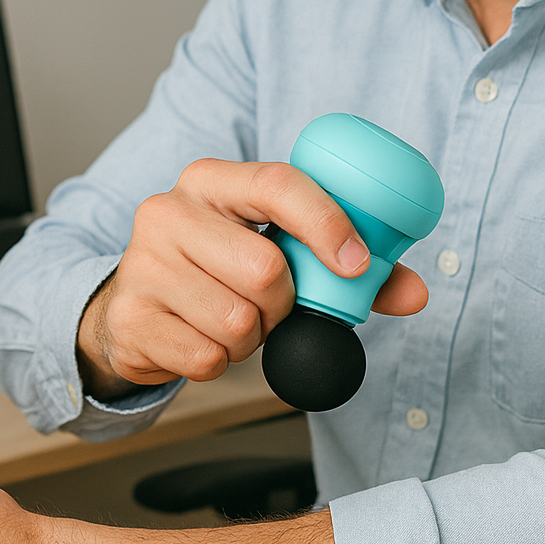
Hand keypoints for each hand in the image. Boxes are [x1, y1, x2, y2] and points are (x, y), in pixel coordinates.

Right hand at [78, 158, 427, 394]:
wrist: (132, 310)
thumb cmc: (217, 273)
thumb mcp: (274, 252)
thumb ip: (347, 266)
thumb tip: (414, 292)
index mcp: (212, 181)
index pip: (276, 185)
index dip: (326, 223)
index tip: (357, 264)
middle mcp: (169, 211)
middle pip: (264, 269)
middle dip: (282, 304)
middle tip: (269, 306)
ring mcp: (143, 264)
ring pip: (238, 320)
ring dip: (250, 338)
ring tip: (229, 321)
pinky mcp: (130, 316)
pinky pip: (206, 358)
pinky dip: (218, 362)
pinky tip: (199, 339)